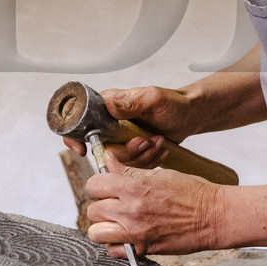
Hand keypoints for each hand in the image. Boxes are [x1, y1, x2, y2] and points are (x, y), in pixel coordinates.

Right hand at [60, 85, 198, 168]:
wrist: (190, 115)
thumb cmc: (174, 103)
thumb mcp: (153, 99)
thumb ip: (130, 102)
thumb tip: (108, 104)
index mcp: (107, 106)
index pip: (80, 122)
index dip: (77, 138)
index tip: (84, 149)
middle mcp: (110, 122)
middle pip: (102, 149)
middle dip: (125, 151)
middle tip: (144, 142)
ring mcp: (121, 138)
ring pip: (118, 161)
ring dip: (140, 157)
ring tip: (157, 143)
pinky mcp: (131, 150)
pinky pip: (131, 166)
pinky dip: (147, 162)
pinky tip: (159, 149)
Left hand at [84, 165, 225, 256]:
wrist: (214, 215)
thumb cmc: (192, 192)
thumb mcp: (160, 174)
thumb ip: (130, 172)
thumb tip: (110, 162)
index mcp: (134, 187)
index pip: (94, 184)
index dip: (99, 184)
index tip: (105, 186)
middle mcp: (130, 210)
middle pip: (92, 209)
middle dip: (100, 205)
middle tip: (113, 204)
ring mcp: (135, 232)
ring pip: (96, 232)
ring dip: (103, 226)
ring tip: (115, 222)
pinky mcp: (142, 249)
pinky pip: (112, 251)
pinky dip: (115, 245)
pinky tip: (125, 237)